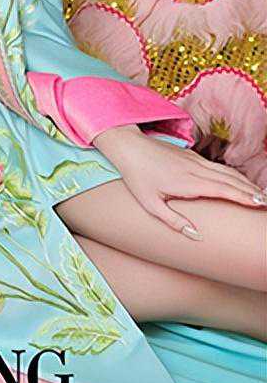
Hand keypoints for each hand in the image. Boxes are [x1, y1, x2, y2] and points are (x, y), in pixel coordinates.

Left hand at [94, 125, 266, 236]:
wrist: (129, 146)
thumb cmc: (137, 176)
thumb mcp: (150, 204)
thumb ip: (174, 221)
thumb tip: (196, 235)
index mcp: (188, 182)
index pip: (224, 189)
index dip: (244, 197)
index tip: (261, 205)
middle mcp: (196, 169)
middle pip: (231, 180)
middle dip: (252, 192)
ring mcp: (195, 160)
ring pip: (227, 171)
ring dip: (246, 183)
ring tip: (261, 195)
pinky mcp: (192, 156)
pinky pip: (219, 166)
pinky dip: (235, 175)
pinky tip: (241, 182)